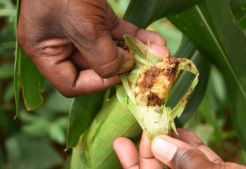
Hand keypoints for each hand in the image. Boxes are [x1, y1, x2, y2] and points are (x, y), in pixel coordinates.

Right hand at [18, 0, 167, 96]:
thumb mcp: (81, 26)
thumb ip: (102, 56)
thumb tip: (124, 70)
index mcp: (47, 51)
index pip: (72, 84)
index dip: (96, 84)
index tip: (118, 76)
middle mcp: (64, 44)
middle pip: (96, 68)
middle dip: (125, 69)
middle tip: (151, 70)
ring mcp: (82, 30)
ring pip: (112, 50)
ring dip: (137, 54)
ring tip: (162, 57)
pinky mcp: (98, 17)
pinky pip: (119, 33)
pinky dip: (137, 38)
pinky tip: (157, 43)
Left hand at [114, 129, 245, 168]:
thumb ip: (187, 165)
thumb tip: (158, 144)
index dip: (132, 164)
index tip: (122, 141)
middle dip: (150, 147)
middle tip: (144, 124)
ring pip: (180, 163)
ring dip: (170, 142)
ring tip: (160, 123)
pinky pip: (201, 160)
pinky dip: (193, 146)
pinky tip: (186, 132)